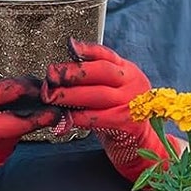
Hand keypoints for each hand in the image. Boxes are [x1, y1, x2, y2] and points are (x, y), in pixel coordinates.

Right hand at [0, 31, 57, 190]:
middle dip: (36, 114)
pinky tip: (8, 131)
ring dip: (26, 124)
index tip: (34, 84)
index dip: (18, 88)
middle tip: (51, 105)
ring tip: (32, 113)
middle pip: (10, 122)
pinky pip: (8, 149)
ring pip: (13, 136)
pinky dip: (14, 139)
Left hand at [43, 40, 169, 183]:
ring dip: (71, 96)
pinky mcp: (129, 124)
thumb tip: (63, 69)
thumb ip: (94, 80)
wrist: (139, 144)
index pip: (107, 55)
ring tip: (51, 97)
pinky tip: (66, 118)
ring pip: (98, 94)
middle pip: (101, 71)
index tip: (70, 46)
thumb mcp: (112, 91)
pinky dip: (80, 118)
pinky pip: (99, 118)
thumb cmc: (118, 115)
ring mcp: (133, 103)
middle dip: (72, 73)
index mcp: (128, 71)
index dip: (88, 50)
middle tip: (51, 76)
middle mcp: (133, 83)